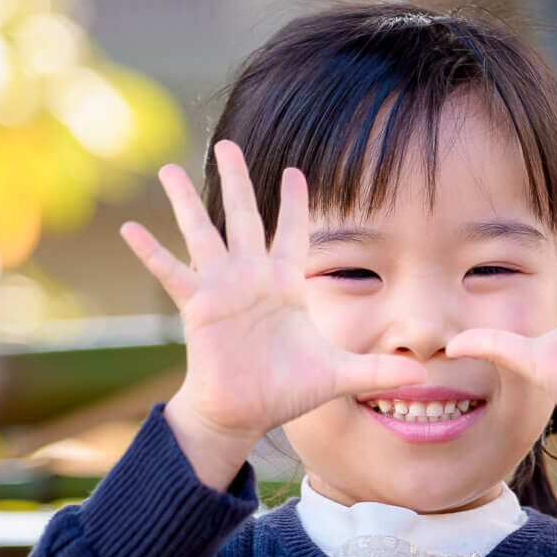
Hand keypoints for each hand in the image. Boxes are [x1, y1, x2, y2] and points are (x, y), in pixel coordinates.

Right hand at [122, 142, 428, 484]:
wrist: (244, 412)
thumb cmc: (286, 389)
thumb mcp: (339, 376)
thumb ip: (379, 370)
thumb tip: (425, 375)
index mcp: (285, 285)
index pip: (292, 234)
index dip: (294, 204)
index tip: (295, 172)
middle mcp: (251, 278)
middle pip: (243, 218)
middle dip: (238, 181)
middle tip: (227, 144)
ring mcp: (222, 289)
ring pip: (204, 234)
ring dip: (187, 202)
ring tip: (170, 170)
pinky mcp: (199, 307)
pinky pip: (173, 274)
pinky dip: (153, 253)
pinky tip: (131, 229)